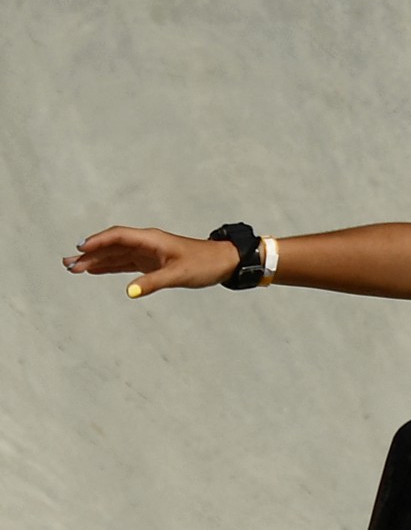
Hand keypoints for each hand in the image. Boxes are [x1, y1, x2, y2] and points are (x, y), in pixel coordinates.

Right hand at [62, 226, 239, 297]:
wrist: (224, 263)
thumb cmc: (205, 264)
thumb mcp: (179, 274)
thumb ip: (154, 282)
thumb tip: (130, 292)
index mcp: (151, 239)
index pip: (118, 236)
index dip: (98, 242)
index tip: (80, 248)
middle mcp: (146, 243)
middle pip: (112, 246)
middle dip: (89, 254)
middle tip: (67, 264)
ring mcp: (148, 253)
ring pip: (116, 255)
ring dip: (96, 261)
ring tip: (73, 268)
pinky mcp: (152, 263)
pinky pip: (125, 263)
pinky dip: (109, 266)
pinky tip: (94, 270)